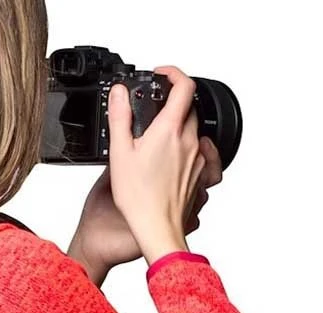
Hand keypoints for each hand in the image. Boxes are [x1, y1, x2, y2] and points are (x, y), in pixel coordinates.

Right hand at [67, 69, 222, 282]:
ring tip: (160, 140)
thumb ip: (120, 118)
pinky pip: (202, 154)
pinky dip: (190, 148)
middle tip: (154, 112)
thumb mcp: (120, 154)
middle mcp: (189, 140)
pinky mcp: (201, 175)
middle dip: (173, 103)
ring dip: (179, 128)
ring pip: (194, 131)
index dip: (173, 74)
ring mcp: (198, 158)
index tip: (162, 74)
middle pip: (189, 108)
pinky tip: (180, 157)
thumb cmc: (139, 198)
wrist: (157, 228)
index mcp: (169, 130)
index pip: (184, 86)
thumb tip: (120, 93)